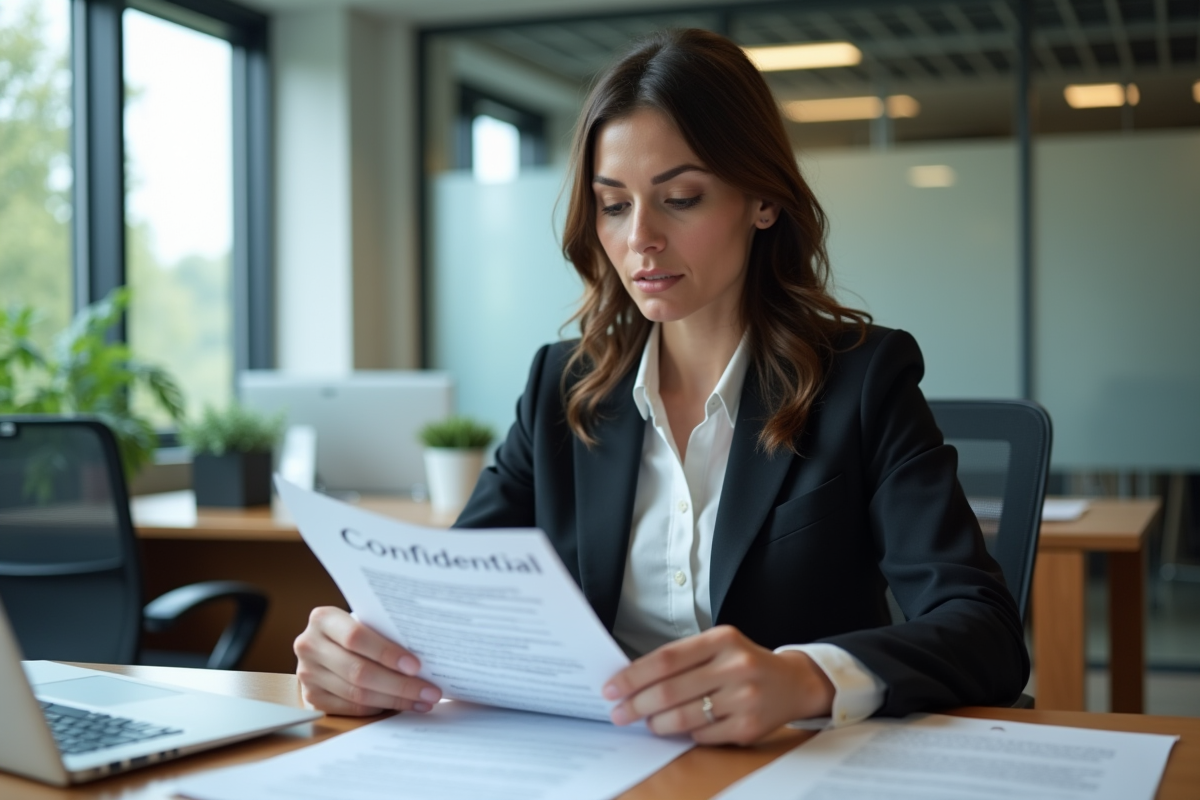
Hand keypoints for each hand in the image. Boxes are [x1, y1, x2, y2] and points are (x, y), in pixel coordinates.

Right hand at [293, 607, 441, 715]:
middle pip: (358, 671)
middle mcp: (309, 646)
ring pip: (357, 694)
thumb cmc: (355, 629)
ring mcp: (307, 674)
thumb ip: (383, 632)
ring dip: (395, 700)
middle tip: (429, 691)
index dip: (387, 653)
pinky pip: (351, 708)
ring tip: (422, 701)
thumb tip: (426, 655)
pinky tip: (402, 706)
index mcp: (323, 619)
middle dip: (400, 684)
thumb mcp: (364, 621)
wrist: (323, 645)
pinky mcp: (311, 697)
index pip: (356, 637)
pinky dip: (380, 708)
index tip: (416, 666)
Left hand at [602, 625, 833, 744]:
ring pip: (684, 717)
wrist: (793, 683)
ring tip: (646, 722)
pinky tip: (678, 728)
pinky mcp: (749, 727)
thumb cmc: (744, 662)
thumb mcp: (718, 646)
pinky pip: (702, 735)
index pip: (666, 659)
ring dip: (656, 723)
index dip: (633, 675)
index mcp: (722, 639)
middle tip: (618, 712)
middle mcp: (736, 666)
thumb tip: (633, 679)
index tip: (612, 687)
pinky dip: (685, 733)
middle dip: (636, 704)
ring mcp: (744, 698)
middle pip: (670, 690)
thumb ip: (682, 659)